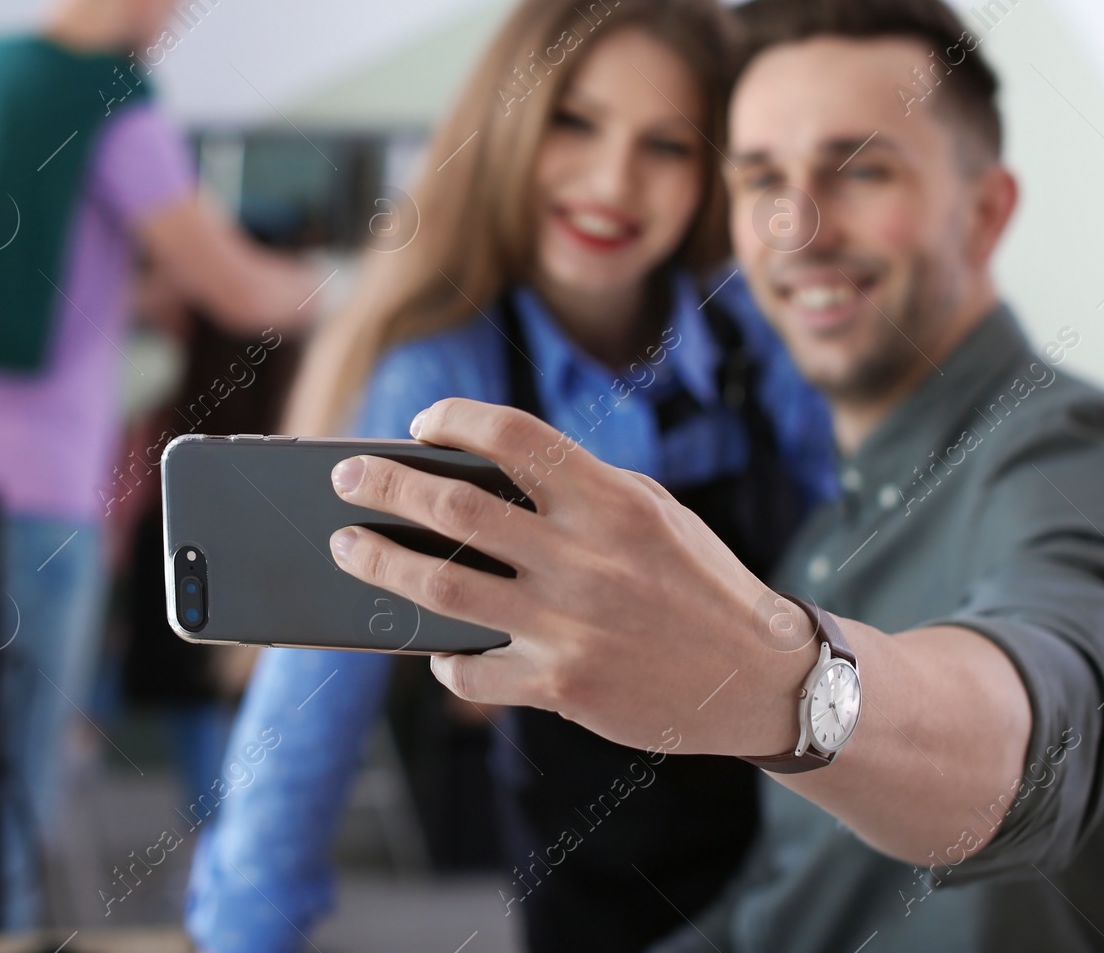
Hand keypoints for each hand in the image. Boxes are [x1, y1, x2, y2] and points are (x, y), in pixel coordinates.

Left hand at [326, 398, 817, 757]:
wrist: (758, 678)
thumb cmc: (698, 583)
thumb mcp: (654, 514)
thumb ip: (579, 495)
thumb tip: (479, 486)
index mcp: (611, 499)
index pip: (512, 435)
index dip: (453, 419)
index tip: (420, 424)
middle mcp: (585, 556)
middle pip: (453, 506)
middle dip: (384, 485)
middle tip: (345, 478)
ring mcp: (569, 624)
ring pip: (441, 586)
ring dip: (380, 563)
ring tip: (347, 548)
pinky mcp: (561, 685)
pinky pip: (473, 670)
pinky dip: (446, 658)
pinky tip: (439, 648)